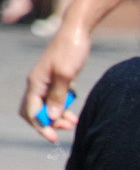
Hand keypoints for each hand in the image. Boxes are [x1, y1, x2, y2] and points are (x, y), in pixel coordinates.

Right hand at [20, 21, 90, 141]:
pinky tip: (75, 114)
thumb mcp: (66, 74)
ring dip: (58, 117)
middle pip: (36, 111)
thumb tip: (51, 116)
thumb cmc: (71, 49)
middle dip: (49, 123)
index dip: (41, 127)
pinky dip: (64, 108)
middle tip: (67, 128)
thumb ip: (58, 95)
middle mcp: (38, 83)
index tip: (54, 138)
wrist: (78, 31)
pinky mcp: (58, 80)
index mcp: (36, 82)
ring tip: (74, 122)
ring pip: (47, 107)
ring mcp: (47, 82)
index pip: (31, 112)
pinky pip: (57, 100)